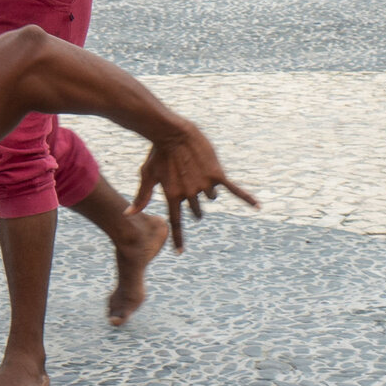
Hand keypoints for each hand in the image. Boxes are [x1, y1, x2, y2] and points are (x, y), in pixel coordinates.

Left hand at [129, 122, 256, 250]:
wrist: (173, 133)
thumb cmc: (157, 154)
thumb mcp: (147, 176)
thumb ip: (141, 197)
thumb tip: (127, 213)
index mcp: (173, 196)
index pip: (176, 222)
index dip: (178, 238)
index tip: (180, 253)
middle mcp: (190, 194)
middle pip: (196, 210)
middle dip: (195, 205)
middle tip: (189, 186)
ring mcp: (204, 185)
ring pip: (211, 197)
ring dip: (207, 189)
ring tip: (198, 171)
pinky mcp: (217, 175)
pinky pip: (234, 190)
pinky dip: (246, 198)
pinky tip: (258, 206)